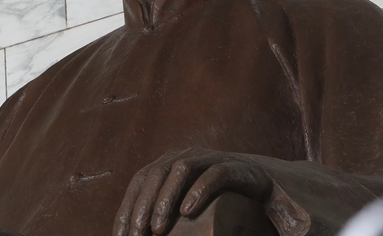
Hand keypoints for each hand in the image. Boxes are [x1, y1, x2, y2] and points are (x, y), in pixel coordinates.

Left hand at [112, 148, 273, 235]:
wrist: (255, 183)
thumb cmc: (214, 199)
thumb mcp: (183, 206)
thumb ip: (164, 215)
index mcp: (169, 163)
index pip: (140, 181)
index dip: (127, 207)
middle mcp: (185, 156)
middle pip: (155, 174)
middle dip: (142, 206)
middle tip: (138, 234)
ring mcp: (209, 158)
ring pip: (181, 169)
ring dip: (165, 199)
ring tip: (158, 229)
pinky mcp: (232, 165)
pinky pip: (213, 174)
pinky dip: (198, 191)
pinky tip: (188, 212)